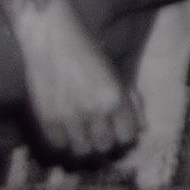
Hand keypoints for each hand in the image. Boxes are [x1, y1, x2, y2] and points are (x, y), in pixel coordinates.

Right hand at [16, 0, 141, 160]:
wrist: (51, 38)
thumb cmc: (87, 49)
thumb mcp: (115, 71)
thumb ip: (130, 99)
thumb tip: (141, 127)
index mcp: (115, 97)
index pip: (127, 136)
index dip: (124, 134)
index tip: (119, 130)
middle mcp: (95, 112)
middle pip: (105, 147)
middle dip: (105, 141)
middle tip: (100, 132)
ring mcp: (70, 118)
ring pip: (82, 151)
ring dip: (85, 144)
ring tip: (82, 134)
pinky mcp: (48, 121)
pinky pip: (59, 145)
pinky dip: (63, 140)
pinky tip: (65, 128)